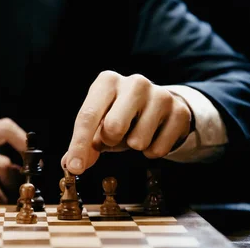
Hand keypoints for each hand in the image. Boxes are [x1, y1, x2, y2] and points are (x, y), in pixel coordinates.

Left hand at [61, 71, 192, 174]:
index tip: (75, 167)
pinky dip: (151, 150)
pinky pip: (158, 150)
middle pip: (113, 128)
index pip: (88, 116)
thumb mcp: (99, 123)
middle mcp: (134, 82)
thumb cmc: (121, 114)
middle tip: (115, 136)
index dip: (79, 145)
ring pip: (137, 142)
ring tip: (135, 132)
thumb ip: (84, 144)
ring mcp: (160, 95)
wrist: (159, 106)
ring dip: (133, 146)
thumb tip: (70, 164)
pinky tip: (153, 135)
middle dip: (111, 141)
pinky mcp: (179, 112)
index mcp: (107, 81)